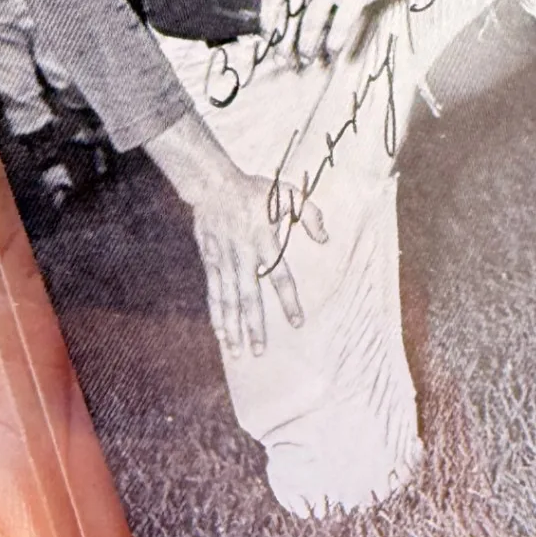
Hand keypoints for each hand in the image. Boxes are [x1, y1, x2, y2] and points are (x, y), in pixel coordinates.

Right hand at [143, 112, 326, 357]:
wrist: (212, 184)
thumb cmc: (254, 190)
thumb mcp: (287, 193)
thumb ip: (310, 214)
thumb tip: (325, 239)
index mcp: (264, 240)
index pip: (279, 276)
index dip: (288, 300)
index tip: (297, 322)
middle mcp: (243, 254)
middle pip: (249, 296)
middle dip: (254, 326)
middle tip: (260, 351)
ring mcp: (224, 260)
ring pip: (228, 299)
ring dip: (232, 326)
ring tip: (237, 351)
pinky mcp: (210, 261)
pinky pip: (213, 292)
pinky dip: (216, 313)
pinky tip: (220, 332)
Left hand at [257, 0, 479, 64]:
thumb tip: (288, 10)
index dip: (267, 20)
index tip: (269, 37)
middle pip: (289, 14)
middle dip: (284, 41)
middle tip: (285, 59)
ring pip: (311, 24)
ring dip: (307, 46)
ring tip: (308, 58)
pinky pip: (339, 25)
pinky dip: (334, 43)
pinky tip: (333, 51)